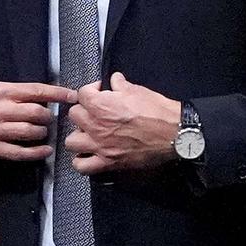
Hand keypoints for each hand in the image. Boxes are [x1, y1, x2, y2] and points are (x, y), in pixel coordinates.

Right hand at [0, 81, 77, 161]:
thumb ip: (15, 93)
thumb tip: (43, 96)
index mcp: (1, 92)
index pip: (36, 90)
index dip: (57, 93)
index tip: (72, 96)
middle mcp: (0, 109)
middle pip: (36, 112)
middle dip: (48, 116)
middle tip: (49, 119)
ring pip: (30, 132)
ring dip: (42, 133)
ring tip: (43, 132)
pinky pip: (20, 152)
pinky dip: (36, 153)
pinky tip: (45, 151)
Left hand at [63, 72, 181, 173]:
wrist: (174, 134)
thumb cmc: (158, 112)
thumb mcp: (138, 90)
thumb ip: (120, 84)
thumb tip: (114, 79)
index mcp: (102, 106)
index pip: (81, 94)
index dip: (90, 91)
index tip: (99, 92)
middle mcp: (96, 126)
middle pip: (74, 116)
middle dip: (84, 111)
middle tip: (95, 113)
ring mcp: (100, 146)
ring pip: (71, 141)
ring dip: (79, 136)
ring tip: (89, 134)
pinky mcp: (108, 162)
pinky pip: (82, 166)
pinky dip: (81, 162)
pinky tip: (88, 155)